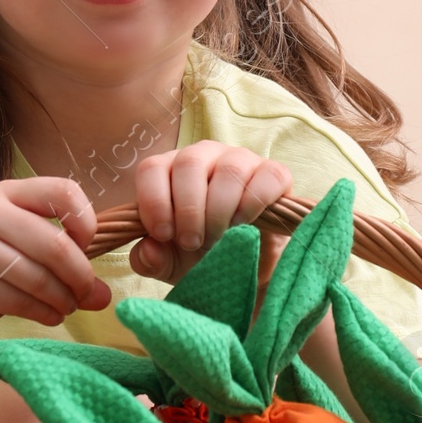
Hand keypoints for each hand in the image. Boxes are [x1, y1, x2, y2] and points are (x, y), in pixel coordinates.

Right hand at [0, 177, 110, 358]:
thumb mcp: (6, 228)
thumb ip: (54, 248)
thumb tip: (104, 294)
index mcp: (7, 191)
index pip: (62, 192)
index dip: (87, 220)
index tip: (88, 244)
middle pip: (55, 245)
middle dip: (81, 276)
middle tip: (90, 294)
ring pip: (37, 277)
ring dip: (63, 299)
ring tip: (68, 307)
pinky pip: (16, 299)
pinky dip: (42, 312)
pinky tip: (50, 316)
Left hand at [129, 143, 291, 283]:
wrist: (247, 266)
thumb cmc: (202, 253)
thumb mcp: (170, 263)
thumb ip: (150, 259)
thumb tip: (147, 250)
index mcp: (170, 170)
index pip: (152, 168)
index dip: (154, 201)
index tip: (163, 235)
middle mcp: (204, 156)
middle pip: (189, 163)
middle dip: (188, 210)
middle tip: (192, 242)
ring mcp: (240, 159)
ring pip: (228, 170)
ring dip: (219, 210)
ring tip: (218, 238)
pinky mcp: (274, 173)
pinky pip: (267, 177)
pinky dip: (253, 204)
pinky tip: (243, 225)